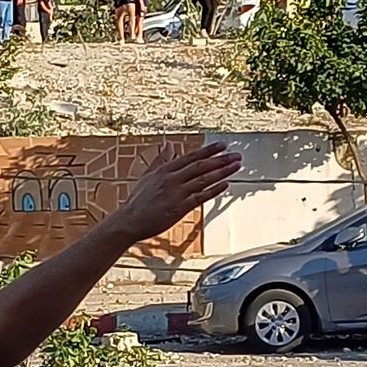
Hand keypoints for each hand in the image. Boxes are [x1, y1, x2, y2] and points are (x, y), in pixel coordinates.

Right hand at [113, 144, 241, 243]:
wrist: (129, 221)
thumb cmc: (138, 200)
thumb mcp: (148, 175)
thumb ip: (161, 159)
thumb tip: (168, 145)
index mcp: (164, 170)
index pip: (191, 156)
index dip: (208, 151)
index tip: (222, 145)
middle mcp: (171, 179)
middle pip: (200, 166)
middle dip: (220, 160)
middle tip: (236, 155)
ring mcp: (176, 193)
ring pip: (203, 179)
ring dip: (222, 172)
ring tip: (236, 166)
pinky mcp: (179, 207)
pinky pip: (200, 197)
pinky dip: (214, 190)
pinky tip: (225, 185)